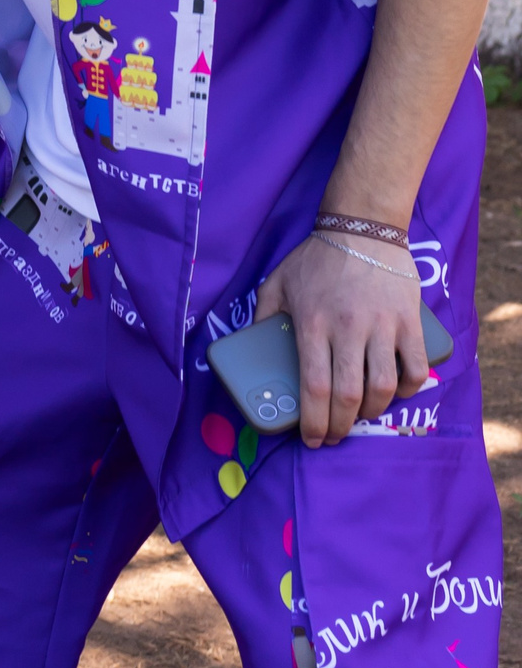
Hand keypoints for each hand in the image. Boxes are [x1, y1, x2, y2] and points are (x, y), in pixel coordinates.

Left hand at [256, 233, 429, 446]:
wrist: (362, 229)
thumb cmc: (315, 258)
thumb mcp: (275, 283)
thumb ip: (262, 316)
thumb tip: (253, 346)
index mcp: (312, 323)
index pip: (314, 386)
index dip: (314, 420)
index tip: (311, 439)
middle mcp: (348, 328)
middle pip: (348, 394)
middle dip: (341, 426)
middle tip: (334, 436)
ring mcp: (383, 325)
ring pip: (383, 386)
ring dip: (372, 411)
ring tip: (359, 416)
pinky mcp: (410, 321)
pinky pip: (415, 367)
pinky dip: (407, 389)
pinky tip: (395, 394)